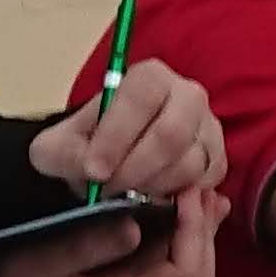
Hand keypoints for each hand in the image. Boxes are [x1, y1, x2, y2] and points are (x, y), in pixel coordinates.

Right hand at [0, 185, 221, 276]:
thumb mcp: (31, 264)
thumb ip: (84, 246)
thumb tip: (136, 224)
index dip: (194, 232)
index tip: (185, 190)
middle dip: (204, 236)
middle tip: (199, 189)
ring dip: (194, 239)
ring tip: (194, 195)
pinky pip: (159, 273)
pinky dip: (173, 243)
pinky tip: (169, 212)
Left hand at [29, 63, 225, 202]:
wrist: (107, 163)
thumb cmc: (86, 146)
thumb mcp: (58, 148)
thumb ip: (65, 153)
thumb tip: (92, 169)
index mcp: (149, 77)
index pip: (141, 98)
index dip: (117, 136)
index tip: (93, 170)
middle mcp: (187, 95)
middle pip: (171, 134)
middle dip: (135, 169)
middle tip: (107, 191)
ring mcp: (208, 129)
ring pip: (189, 164)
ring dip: (152, 188)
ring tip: (124, 194)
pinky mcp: (217, 162)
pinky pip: (204, 185)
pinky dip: (175, 199)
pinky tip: (149, 198)